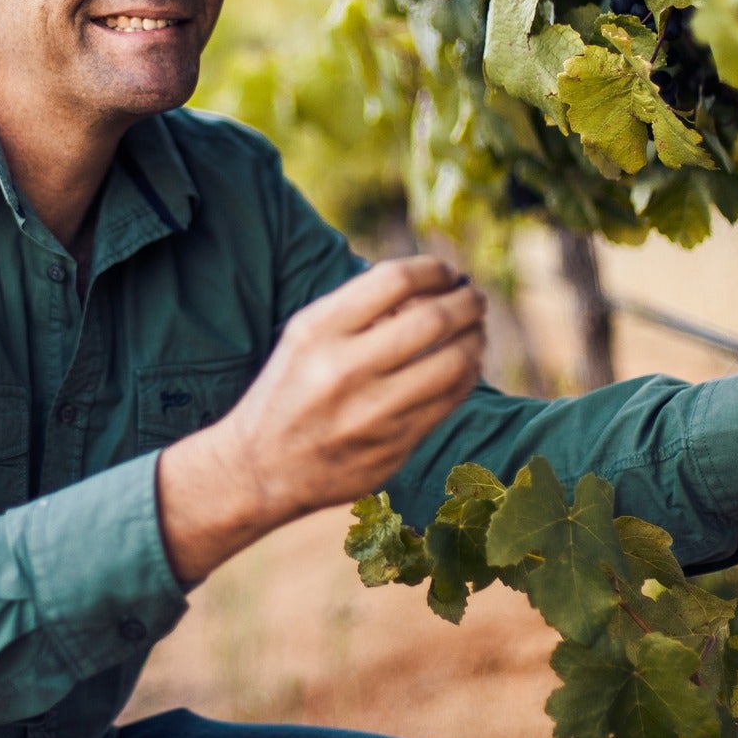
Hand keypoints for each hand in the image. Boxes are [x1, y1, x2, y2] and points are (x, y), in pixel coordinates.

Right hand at [156, 255, 486, 583]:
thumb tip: (430, 285)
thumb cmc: (289, 389)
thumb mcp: (305, 336)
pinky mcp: (394, 447)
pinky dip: (466, 375)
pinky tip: (465, 364)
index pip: (393, 280)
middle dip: (467, 301)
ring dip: (476, 338)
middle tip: (474, 297)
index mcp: (317, 332)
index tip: (446, 270)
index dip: (433, 269)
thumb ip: (359, 309)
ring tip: (476, 329)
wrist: (261, 469)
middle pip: (433, 319)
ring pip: (454, 363)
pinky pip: (450, 401)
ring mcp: (372, 413)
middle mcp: (344, 370)